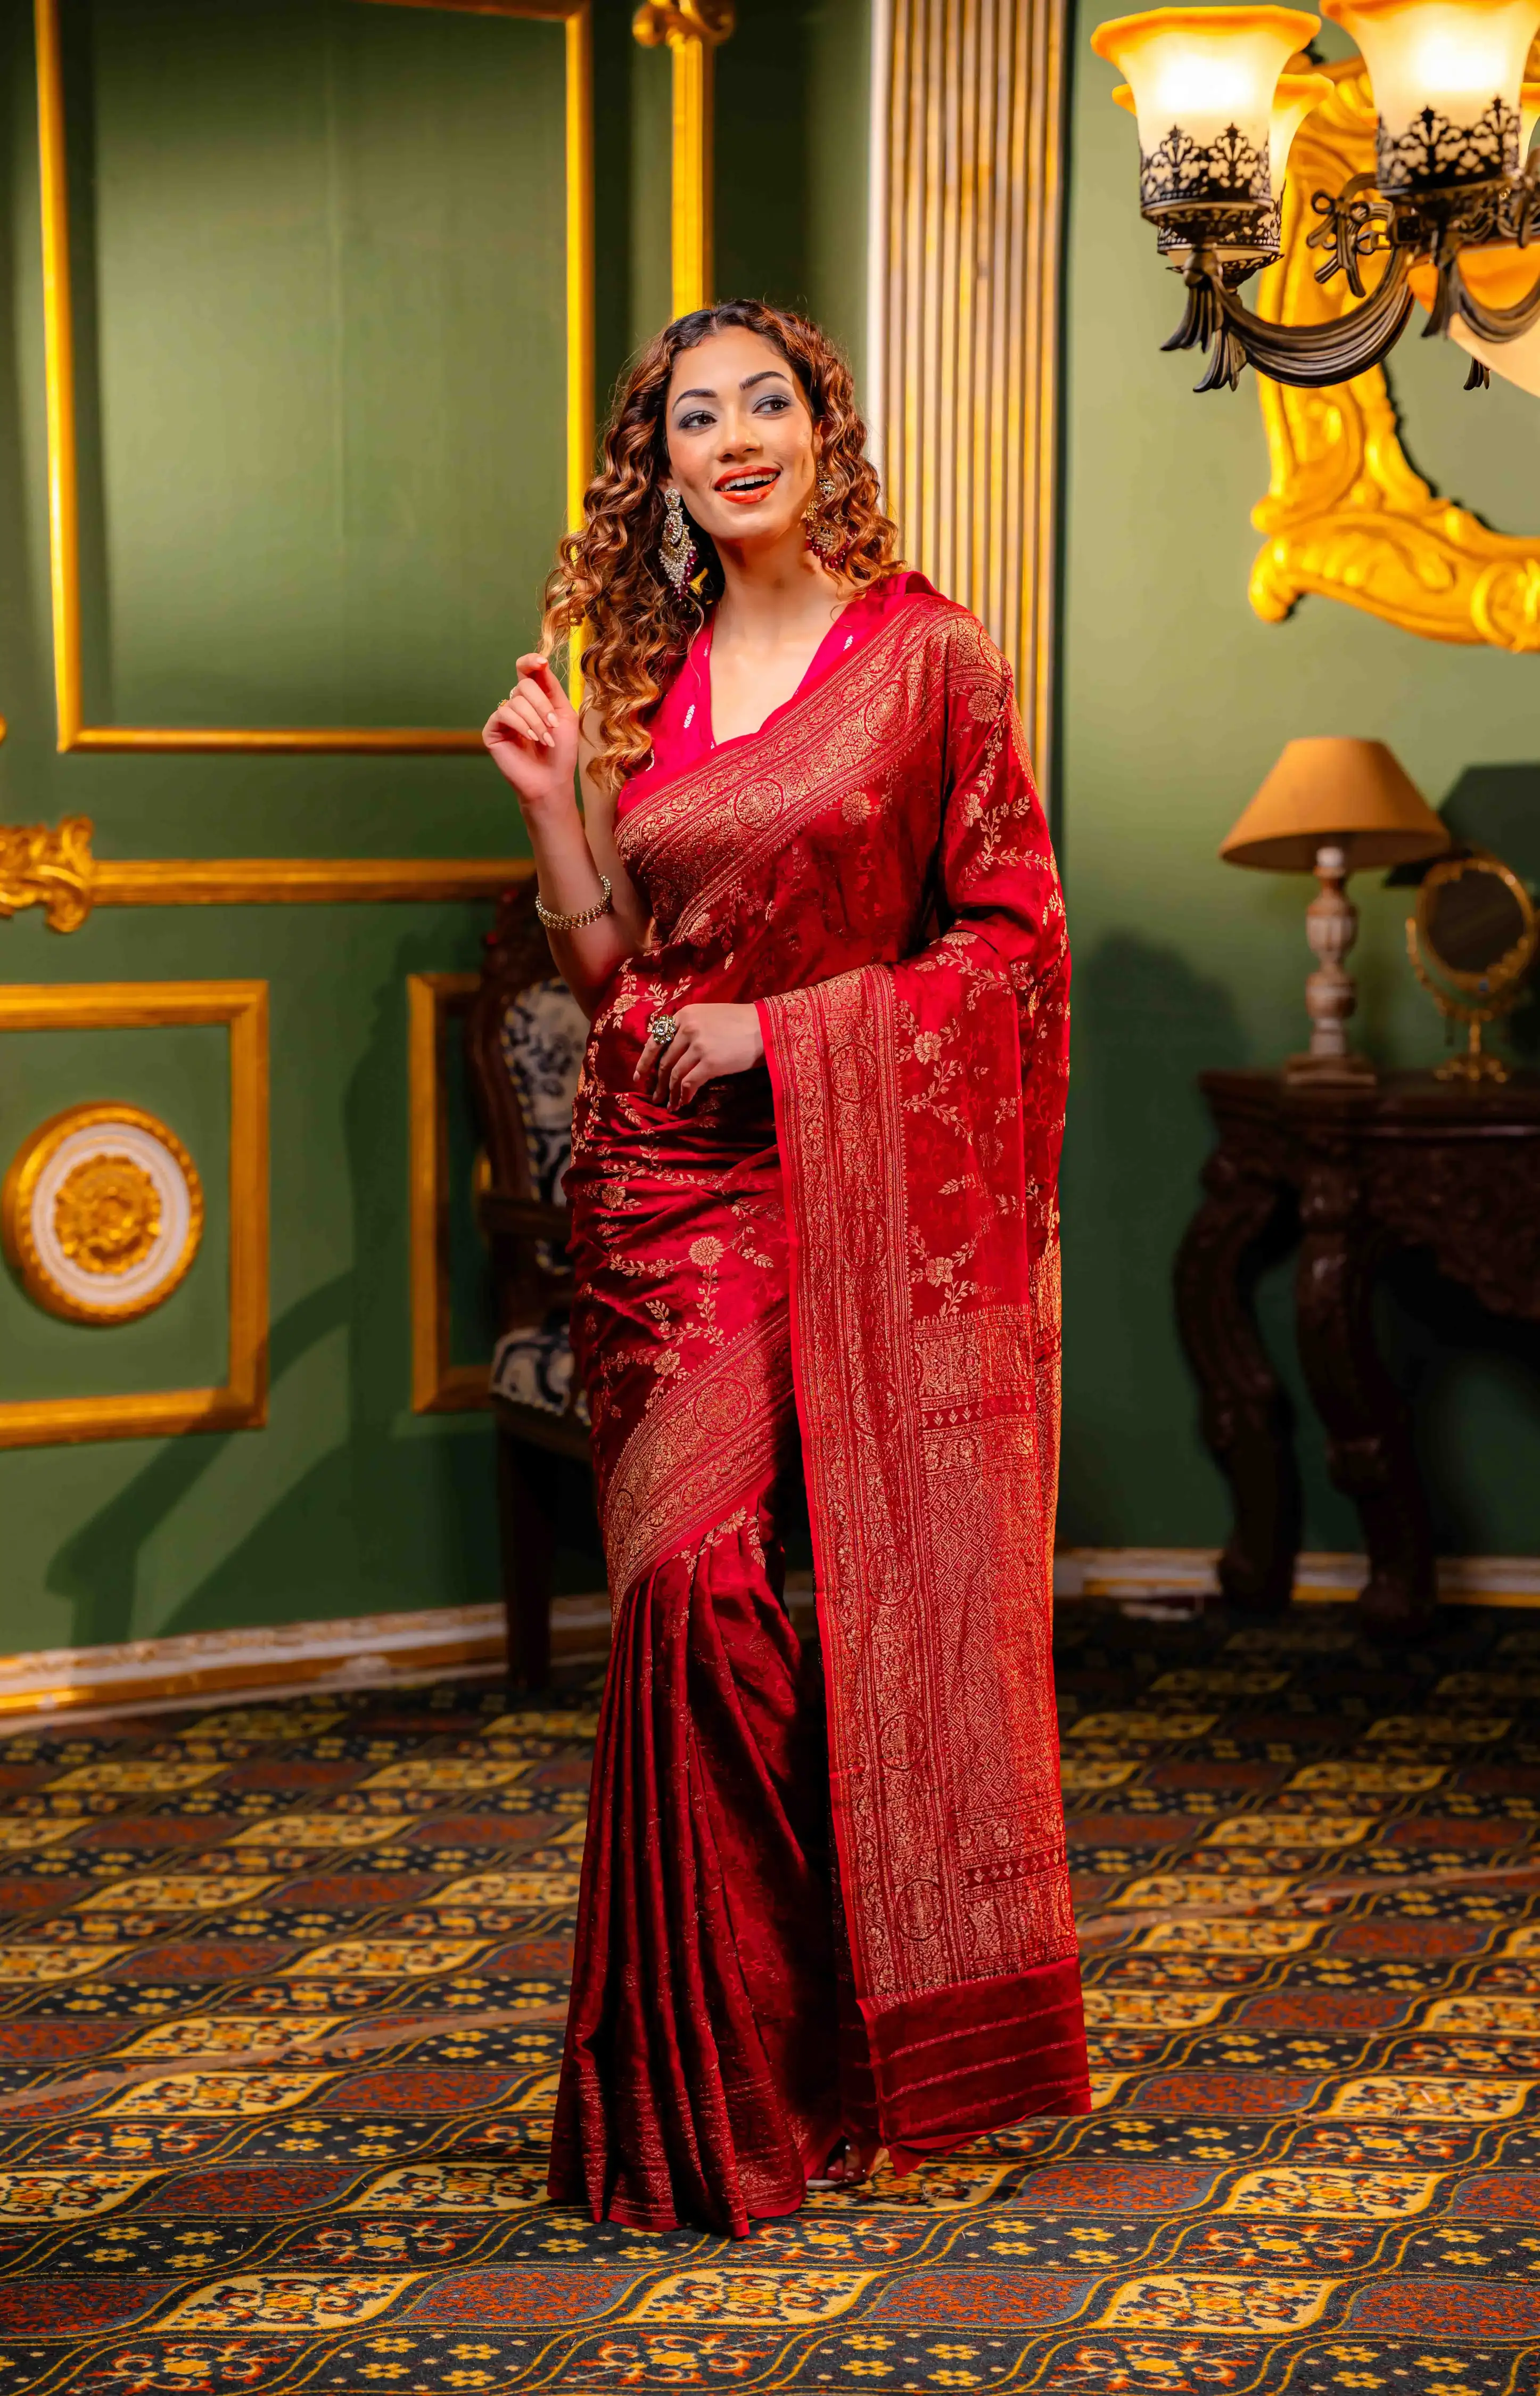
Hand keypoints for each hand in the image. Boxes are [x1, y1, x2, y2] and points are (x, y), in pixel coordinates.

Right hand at [482, 654, 579, 814]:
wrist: (551, 780)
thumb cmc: (561, 751)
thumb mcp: (564, 714)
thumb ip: (552, 688)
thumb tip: (540, 661)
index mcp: (535, 698)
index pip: (526, 670)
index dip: (530, 662)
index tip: (541, 663)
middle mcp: (517, 704)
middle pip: (524, 685)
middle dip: (542, 704)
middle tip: (554, 725)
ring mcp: (503, 717)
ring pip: (516, 701)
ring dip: (536, 720)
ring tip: (545, 739)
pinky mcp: (492, 730)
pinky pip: (504, 714)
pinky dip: (521, 725)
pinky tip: (531, 739)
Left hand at [633, 1003, 764, 1108]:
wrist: (766, 1027)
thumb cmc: (741, 1022)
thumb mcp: (708, 1016)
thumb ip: (688, 1028)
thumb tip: (673, 1052)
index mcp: (684, 1015)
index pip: (656, 1040)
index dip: (645, 1060)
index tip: (639, 1075)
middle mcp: (686, 1028)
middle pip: (664, 1060)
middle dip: (657, 1081)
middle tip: (654, 1095)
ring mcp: (697, 1046)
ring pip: (674, 1074)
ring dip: (670, 1092)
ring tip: (669, 1104)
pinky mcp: (709, 1062)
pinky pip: (689, 1083)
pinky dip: (683, 1095)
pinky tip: (683, 1103)